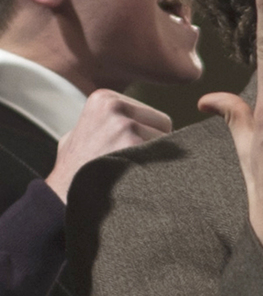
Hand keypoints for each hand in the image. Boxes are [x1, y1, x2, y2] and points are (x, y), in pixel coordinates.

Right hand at [46, 89, 171, 202]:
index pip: (153, 116)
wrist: (63, 197)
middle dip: (155, 146)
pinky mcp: (133, 145)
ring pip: (167, 143)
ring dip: (156, 160)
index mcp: (105, 98)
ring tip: (130, 172)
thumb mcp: (79, 135)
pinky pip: (166, 158)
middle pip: (164, 126)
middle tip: (132, 164)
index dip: (146, 138)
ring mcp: (125, 125)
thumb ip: (102, 122)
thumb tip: (125, 120)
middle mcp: (115, 106)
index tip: (125, 152)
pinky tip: (136, 178)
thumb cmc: (75, 170)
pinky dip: (158, 171)